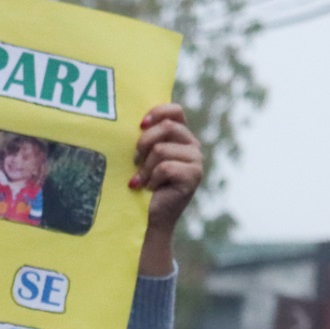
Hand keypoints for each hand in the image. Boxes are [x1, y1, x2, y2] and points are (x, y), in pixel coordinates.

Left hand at [132, 104, 203, 274]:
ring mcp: (197, 161)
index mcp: (181, 136)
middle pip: (167, 127)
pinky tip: (151, 189)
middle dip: (144, 142)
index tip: (140, 125)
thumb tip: (132, 120)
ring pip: (162, 149)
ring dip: (146, 167)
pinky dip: (152, 179)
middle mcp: (193, 146)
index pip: (175, 110)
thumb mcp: (142, 156)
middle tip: (135, 160)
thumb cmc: (141, 184)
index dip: (157, 112)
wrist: (148, 217)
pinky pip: (165, 167)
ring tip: (143, 180)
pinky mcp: (194, 176)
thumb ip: (145, 136)